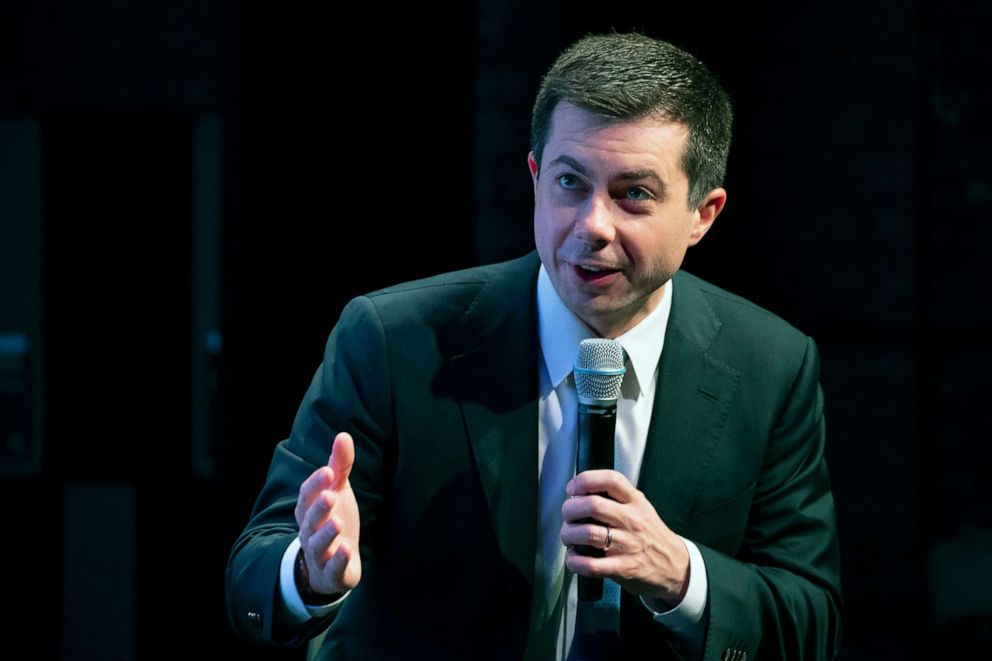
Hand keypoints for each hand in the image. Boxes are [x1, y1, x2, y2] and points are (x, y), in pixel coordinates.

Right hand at [294, 432, 361, 596]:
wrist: (331, 564)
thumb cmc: (333, 519)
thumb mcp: (338, 490)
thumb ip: (340, 465)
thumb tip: (343, 435)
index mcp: (309, 509)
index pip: (307, 495)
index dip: (316, 484)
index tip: (328, 471)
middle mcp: (310, 531)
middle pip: (310, 519)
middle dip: (319, 508)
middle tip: (330, 495)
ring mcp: (320, 553)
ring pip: (318, 544)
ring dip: (327, 534)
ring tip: (338, 523)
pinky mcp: (332, 572)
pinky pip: (332, 568)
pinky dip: (338, 560)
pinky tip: (348, 549)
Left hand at [561, 470, 688, 605]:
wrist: (674, 567)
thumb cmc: (651, 536)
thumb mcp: (641, 508)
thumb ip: (617, 497)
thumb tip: (582, 492)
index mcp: (635, 502)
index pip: (610, 480)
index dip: (585, 480)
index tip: (573, 489)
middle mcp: (632, 520)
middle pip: (592, 505)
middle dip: (569, 510)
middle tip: (567, 516)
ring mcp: (628, 545)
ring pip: (587, 533)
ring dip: (568, 534)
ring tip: (569, 537)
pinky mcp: (623, 568)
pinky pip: (590, 565)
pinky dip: (574, 561)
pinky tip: (574, 558)